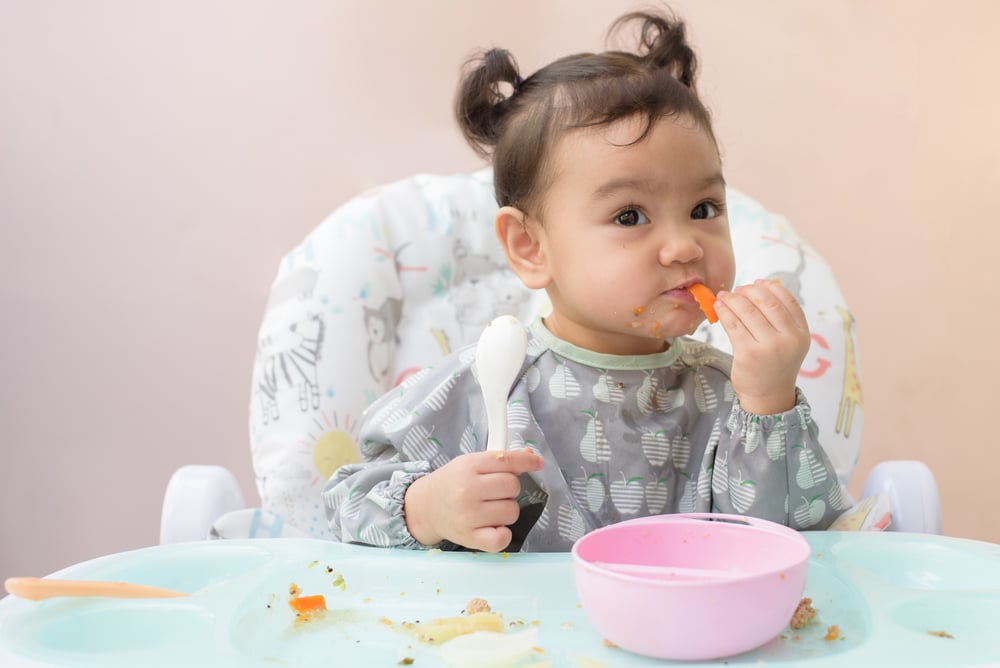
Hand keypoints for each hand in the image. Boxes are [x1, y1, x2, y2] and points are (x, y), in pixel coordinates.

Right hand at [403, 449, 544, 551]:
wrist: (426, 507)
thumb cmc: (453, 483)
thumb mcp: (471, 464)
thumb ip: (500, 460)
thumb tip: (531, 457)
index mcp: (469, 466)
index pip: (507, 460)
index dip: (528, 461)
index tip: (537, 463)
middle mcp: (468, 490)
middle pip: (513, 486)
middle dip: (509, 489)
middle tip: (494, 492)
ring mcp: (468, 516)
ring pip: (512, 511)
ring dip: (506, 511)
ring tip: (489, 509)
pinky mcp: (470, 538)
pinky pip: (502, 538)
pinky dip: (502, 534)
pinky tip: (492, 527)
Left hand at [714, 279, 809, 414]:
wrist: (769, 395)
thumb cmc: (775, 363)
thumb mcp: (789, 341)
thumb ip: (781, 317)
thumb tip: (761, 285)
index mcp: (801, 332)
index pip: (787, 300)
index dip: (769, 287)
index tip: (756, 283)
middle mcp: (789, 338)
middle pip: (766, 302)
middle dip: (748, 291)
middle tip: (737, 290)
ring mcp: (769, 347)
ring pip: (748, 311)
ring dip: (733, 299)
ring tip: (724, 297)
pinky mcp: (748, 354)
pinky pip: (734, 324)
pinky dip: (724, 312)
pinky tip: (719, 307)